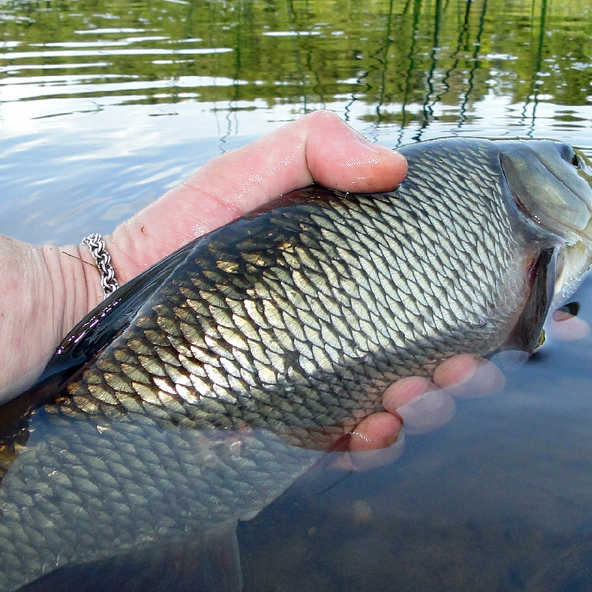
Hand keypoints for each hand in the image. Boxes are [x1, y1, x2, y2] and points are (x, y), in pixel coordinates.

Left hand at [88, 111, 504, 457]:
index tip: (489, 321)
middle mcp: (337, 327)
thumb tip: (396, 168)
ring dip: (418, 410)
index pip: (424, 295)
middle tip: (455, 370)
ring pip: (389, 403)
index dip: (469, 312)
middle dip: (454, 372)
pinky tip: (368, 431)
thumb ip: (315, 148)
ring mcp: (310, 375)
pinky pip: (335, 438)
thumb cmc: (175, 232)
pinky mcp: (277, 416)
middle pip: (420, 356)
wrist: (103, 303)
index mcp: (345, 274)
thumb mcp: (245, 172)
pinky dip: (363, 443)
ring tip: (410, 398)